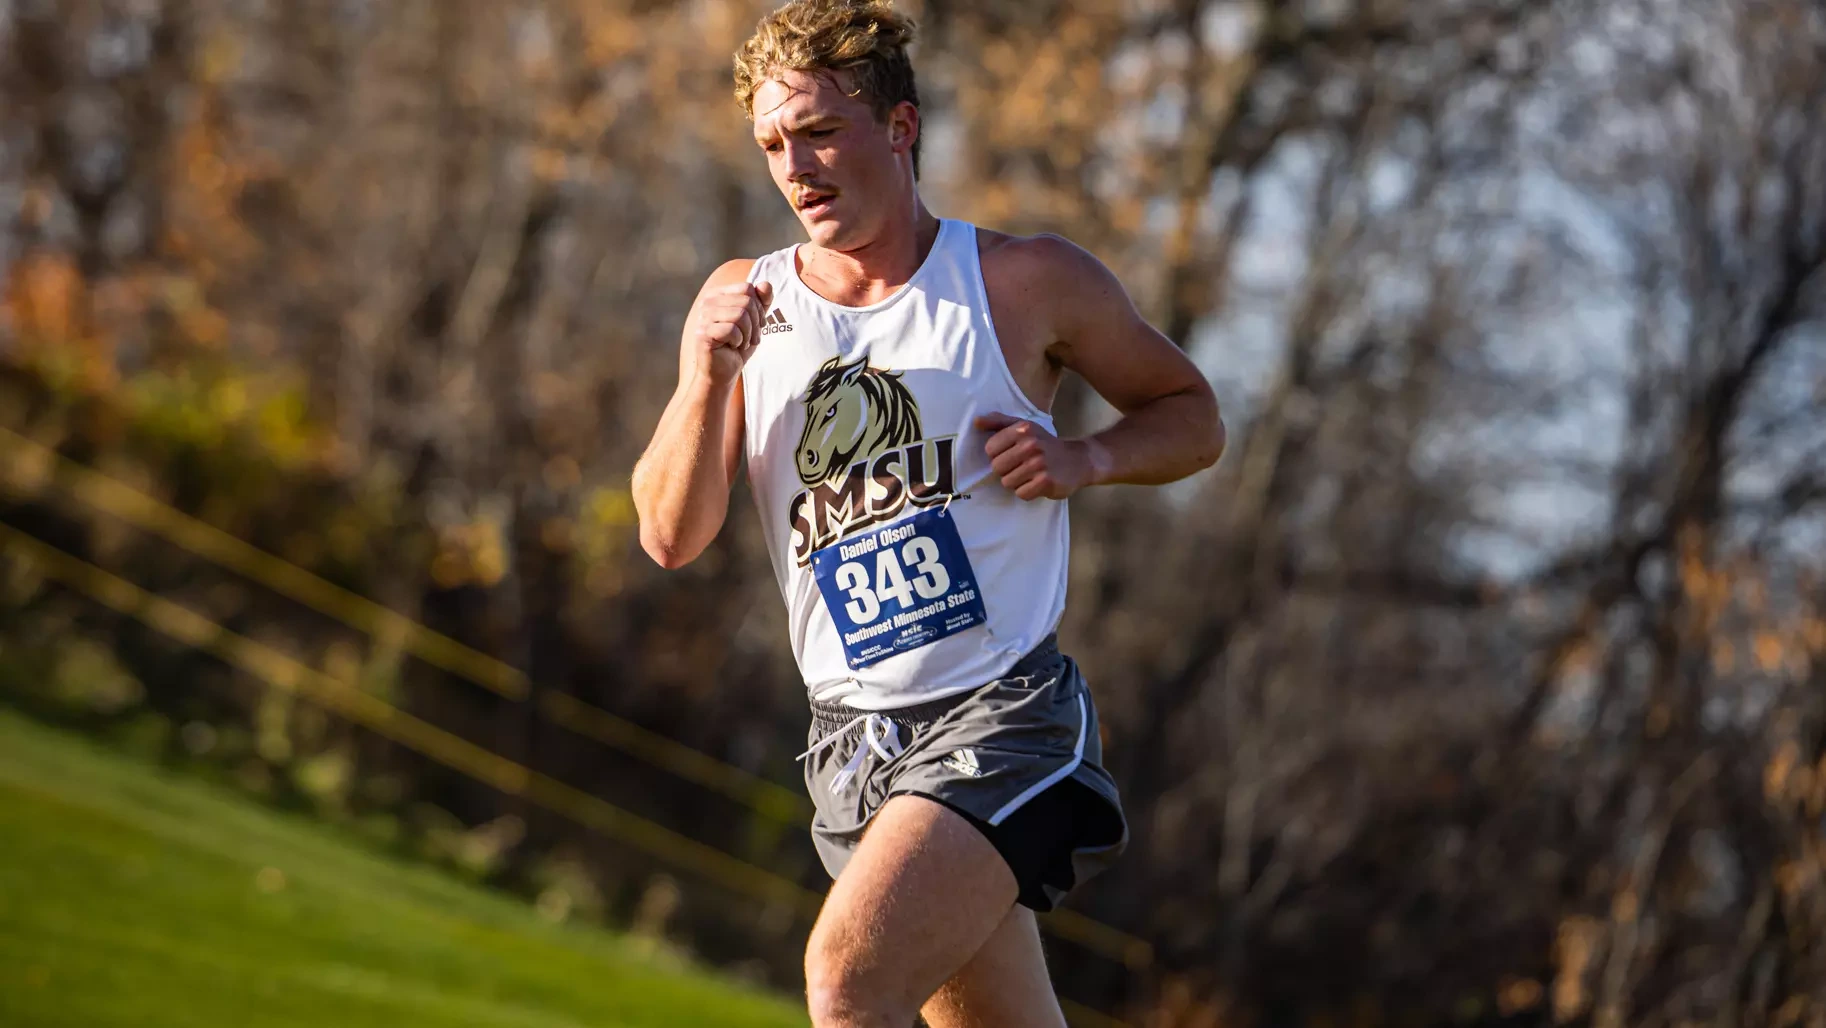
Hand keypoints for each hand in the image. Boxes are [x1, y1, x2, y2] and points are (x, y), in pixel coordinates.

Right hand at [688, 280, 772, 384]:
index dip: (758, 308)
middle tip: (750, 338)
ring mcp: (703, 317)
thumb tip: (765, 284)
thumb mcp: (755, 321)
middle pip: (746, 301)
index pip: (747, 288)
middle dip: (755, 323)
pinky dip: (739, 341)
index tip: (757, 324)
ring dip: (748, 333)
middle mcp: (707, 302)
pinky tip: (731, 347)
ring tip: (742, 342)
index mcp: (718, 294)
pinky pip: (732, 330)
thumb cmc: (738, 345)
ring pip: (740, 315)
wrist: (723, 372)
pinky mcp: (703, 333)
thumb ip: (762, 301)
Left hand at [974, 412, 1103, 500]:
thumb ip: (999, 422)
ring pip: (1007, 482)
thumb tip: (976, 422)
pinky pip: (1021, 493)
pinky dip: (1027, 491)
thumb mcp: (1024, 427)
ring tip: (1031, 474)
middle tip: (1022, 466)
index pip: (990, 449)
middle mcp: (1030, 444)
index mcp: (1022, 429)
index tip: (1011, 454)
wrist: (1078, 460)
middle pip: (996, 467)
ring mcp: (1038, 464)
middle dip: (1006, 470)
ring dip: (1017, 482)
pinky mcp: (1045, 482)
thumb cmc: (1045, 443)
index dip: (998, 454)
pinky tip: (1038, 483)